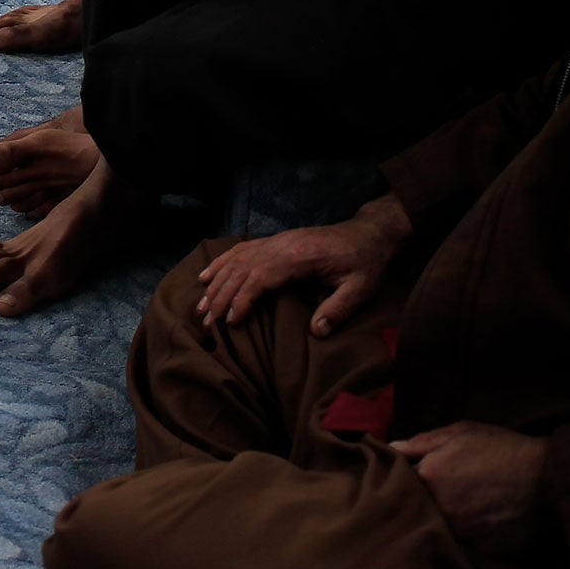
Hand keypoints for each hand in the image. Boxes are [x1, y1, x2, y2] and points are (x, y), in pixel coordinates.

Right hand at [195, 192, 410, 335]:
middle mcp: (280, 245)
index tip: (230, 321)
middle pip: (241, 269)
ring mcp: (275, 240)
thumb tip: (316, 333)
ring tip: (201, 304)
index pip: (260, 277)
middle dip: (221, 295)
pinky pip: (241, 250)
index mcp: (299, 256)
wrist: (368, 235)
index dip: (242, 299)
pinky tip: (207, 275)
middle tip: (206, 321)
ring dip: (216, 281)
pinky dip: (221, 262)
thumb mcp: (361, 289)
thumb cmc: (365, 263)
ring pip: (237, 259)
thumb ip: (338, 309)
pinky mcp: (275, 241)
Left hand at [391, 422, 547, 537]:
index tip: (406, 466)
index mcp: (428, 475)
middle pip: (413, 501)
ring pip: (431, 516)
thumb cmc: (496, 448)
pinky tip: (462, 505)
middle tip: (430, 480)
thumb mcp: (456, 433)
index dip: (401, 471)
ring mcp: (454, 523)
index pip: (398, 477)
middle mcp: (437, 504)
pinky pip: (450, 529)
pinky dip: (450, 519)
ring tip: (450, 492)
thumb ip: (419, 442)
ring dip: (433, 506)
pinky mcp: (472, 536)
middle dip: (415, 491)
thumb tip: (392, 448)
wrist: (538, 476)